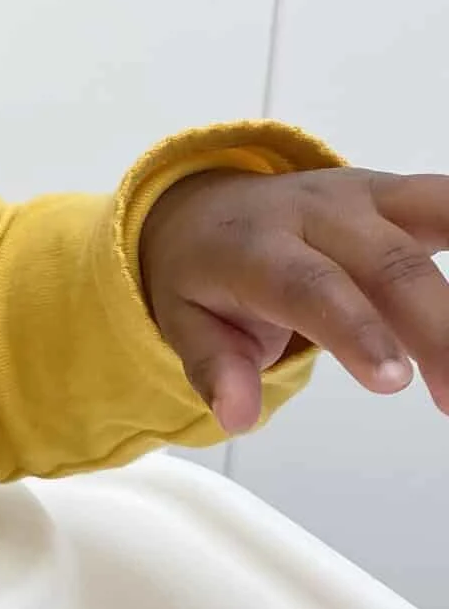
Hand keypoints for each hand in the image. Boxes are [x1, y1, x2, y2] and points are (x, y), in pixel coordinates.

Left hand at [141, 166, 448, 435]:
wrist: (207, 208)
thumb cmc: (205, 274)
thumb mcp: (184, 321)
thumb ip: (214, 367)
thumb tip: (236, 414)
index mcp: (257, 246)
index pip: (312, 287)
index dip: (356, 331)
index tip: (396, 381)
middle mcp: (318, 212)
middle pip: (389, 266)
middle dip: (437, 332)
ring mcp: (367, 197)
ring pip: (440, 220)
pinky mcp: (403, 194)